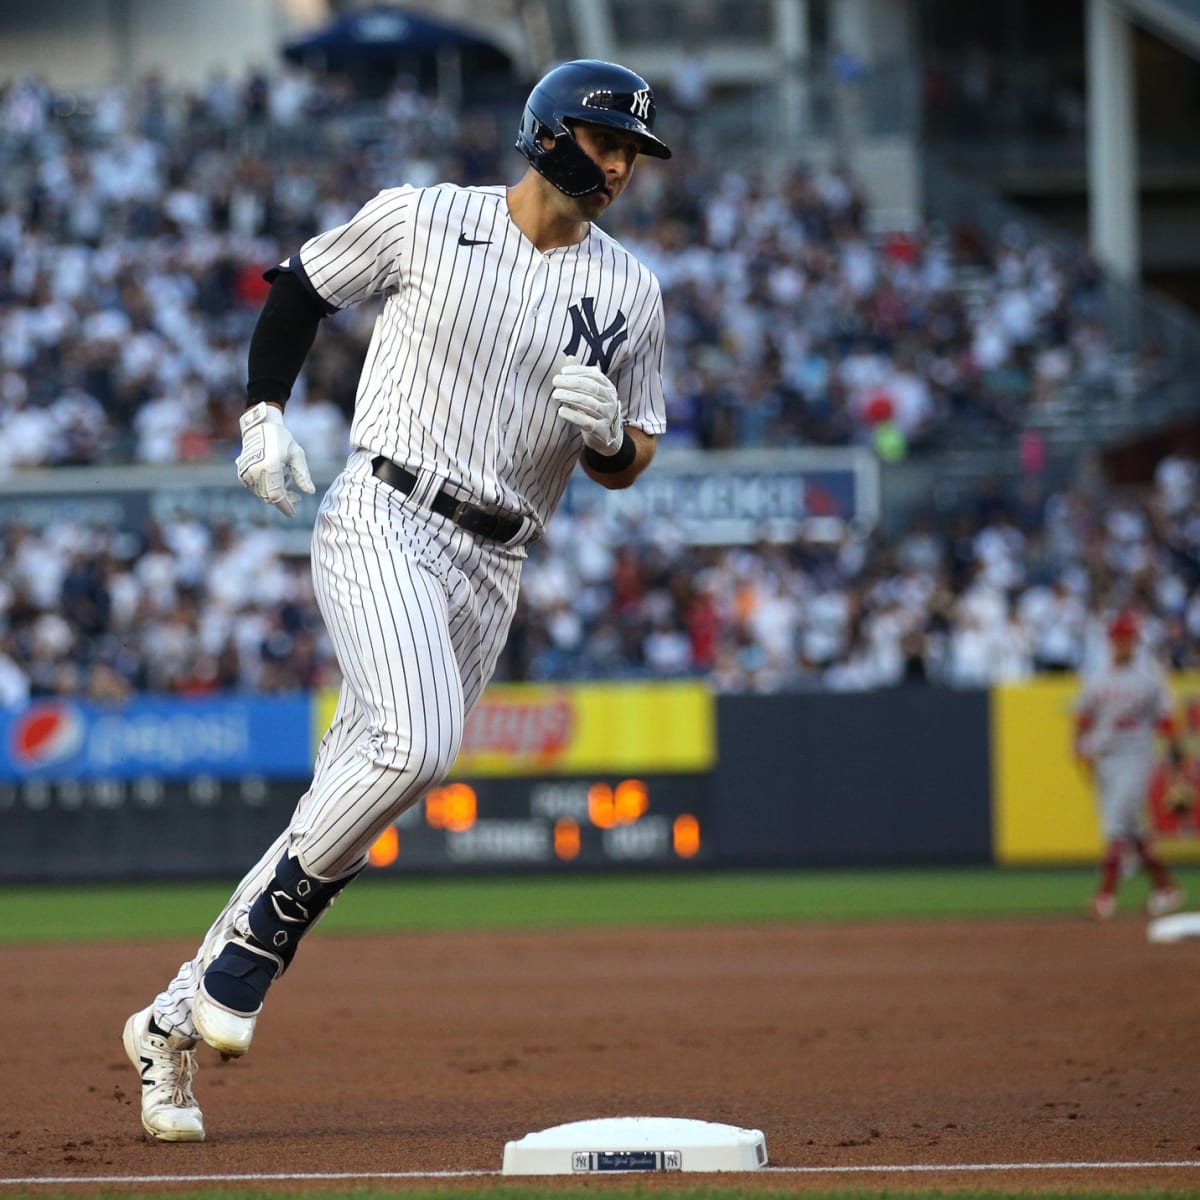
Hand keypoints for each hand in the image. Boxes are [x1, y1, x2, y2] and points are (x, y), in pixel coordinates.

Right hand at [236, 402, 314, 518]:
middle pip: (269, 496)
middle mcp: (255, 471)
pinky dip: (266, 488)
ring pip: (262, 493)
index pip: (277, 495)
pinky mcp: (242, 472)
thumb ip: (303, 475)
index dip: (285, 507)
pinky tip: (276, 479)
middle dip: (283, 500)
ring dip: (275, 493)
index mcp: (270, 466)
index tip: (294, 514)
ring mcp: (246, 472)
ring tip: (287, 482)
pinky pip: (255, 488)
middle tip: (296, 497)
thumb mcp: (297, 454)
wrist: (259, 427)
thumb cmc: (281, 439)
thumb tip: (310, 492)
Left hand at [552, 356, 622, 454]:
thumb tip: (570, 357)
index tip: (562, 371)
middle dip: (572, 383)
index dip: (578, 371)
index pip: (594, 375)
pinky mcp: (601, 431)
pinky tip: (561, 411)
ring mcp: (608, 416)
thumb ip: (582, 376)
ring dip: (570, 397)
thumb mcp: (592, 392)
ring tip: (555, 395)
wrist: (608, 436)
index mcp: (609, 388)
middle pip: (591, 388)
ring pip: (589, 404)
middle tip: (555, 381)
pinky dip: (573, 416)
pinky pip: (587, 422)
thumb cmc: (595, 410)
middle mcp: (610, 400)